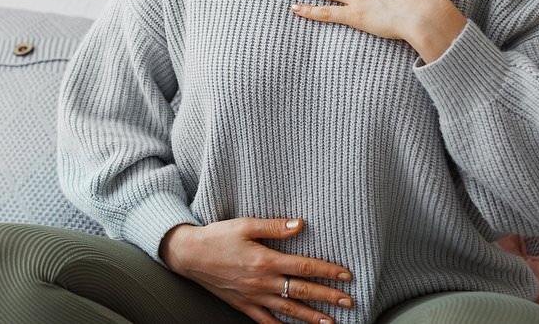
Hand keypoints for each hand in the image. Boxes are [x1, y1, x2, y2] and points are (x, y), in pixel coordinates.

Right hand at [159, 218, 353, 323]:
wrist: (189, 255)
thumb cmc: (218, 236)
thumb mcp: (245, 224)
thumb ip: (274, 226)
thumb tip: (300, 225)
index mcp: (265, 260)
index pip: (305, 267)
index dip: (328, 271)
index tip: (346, 275)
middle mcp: (262, 282)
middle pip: (302, 291)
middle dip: (328, 297)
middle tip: (349, 301)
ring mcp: (253, 297)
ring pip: (288, 310)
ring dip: (311, 317)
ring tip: (330, 322)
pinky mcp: (243, 305)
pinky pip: (265, 320)